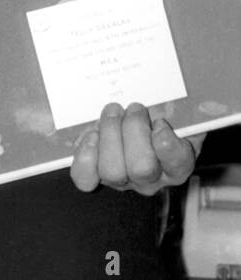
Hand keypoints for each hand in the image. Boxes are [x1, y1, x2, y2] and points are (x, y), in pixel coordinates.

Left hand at [70, 102, 203, 195]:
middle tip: (134, 108)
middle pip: (141, 168)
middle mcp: (152, 178)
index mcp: (178, 162)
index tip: (160, 122)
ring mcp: (123, 179)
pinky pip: (85, 177)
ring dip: (110, 135)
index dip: (166, 144)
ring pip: (112, 171)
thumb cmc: (160, 111)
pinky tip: (92, 135)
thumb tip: (196, 100)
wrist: (137, 116)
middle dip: (134, 130)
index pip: (178, 163)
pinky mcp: (96, 175)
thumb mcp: (178, 106)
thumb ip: (185, 106)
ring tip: (113, 112)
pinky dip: (86, 155)